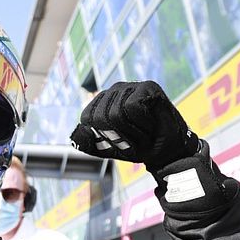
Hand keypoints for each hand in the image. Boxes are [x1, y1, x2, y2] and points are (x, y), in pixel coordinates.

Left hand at [70, 81, 198, 171]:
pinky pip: (133, 108)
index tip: (118, 139)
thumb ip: (88, 141)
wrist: (165, 152)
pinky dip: (143, 123)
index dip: (103, 135)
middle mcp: (113, 91)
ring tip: (144, 130)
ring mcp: (130, 86)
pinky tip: (152, 122)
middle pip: (102, 117)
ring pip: (117, 114)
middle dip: (119, 135)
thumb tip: (74, 133)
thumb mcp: (107, 148)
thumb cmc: (137, 147)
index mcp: (100, 103)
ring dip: (133, 131)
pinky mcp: (147, 86)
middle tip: (135, 136)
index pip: (87, 117)